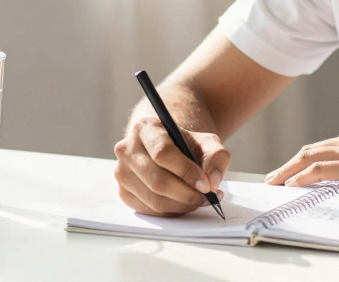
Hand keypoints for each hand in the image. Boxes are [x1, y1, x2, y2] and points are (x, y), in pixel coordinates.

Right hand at [113, 117, 230, 215]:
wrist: (167, 150)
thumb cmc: (186, 145)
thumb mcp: (206, 142)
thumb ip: (216, 157)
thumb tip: (213, 181)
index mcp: (145, 128)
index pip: (163, 153)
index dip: (187, 172)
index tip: (206, 184)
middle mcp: (127, 149)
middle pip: (157, 180)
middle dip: (187, 194)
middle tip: (207, 197)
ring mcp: (122, 172)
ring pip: (154, 200)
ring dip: (182, 205)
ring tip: (200, 200)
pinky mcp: (124, 192)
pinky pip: (149, 210)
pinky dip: (171, 211)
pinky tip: (184, 203)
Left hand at [266, 126, 338, 194]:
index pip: (330, 146)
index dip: (310, 157)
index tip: (297, 167)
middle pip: (314, 148)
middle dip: (291, 162)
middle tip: (275, 176)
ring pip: (310, 156)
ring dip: (289, 169)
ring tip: (275, 182)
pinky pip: (320, 169)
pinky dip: (302, 176)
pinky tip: (291, 185)